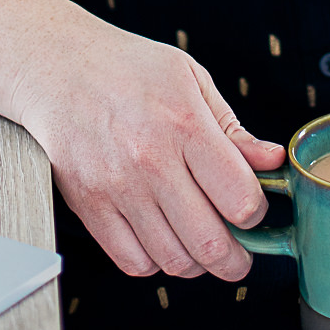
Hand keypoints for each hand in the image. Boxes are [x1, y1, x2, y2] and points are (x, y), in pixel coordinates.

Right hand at [10, 0, 285, 281]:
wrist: (58, 66)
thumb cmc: (127, 67)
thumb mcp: (190, 78)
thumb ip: (232, 127)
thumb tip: (272, 162)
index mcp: (185, 123)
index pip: (240, 199)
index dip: (256, 212)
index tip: (252, 207)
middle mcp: (151, 160)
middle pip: (211, 244)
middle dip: (237, 259)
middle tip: (241, 253)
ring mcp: (116, 187)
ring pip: (174, 260)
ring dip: (197, 263)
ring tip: (200, 244)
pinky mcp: (89, 205)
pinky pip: (133, 262)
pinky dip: (155, 262)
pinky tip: (162, 238)